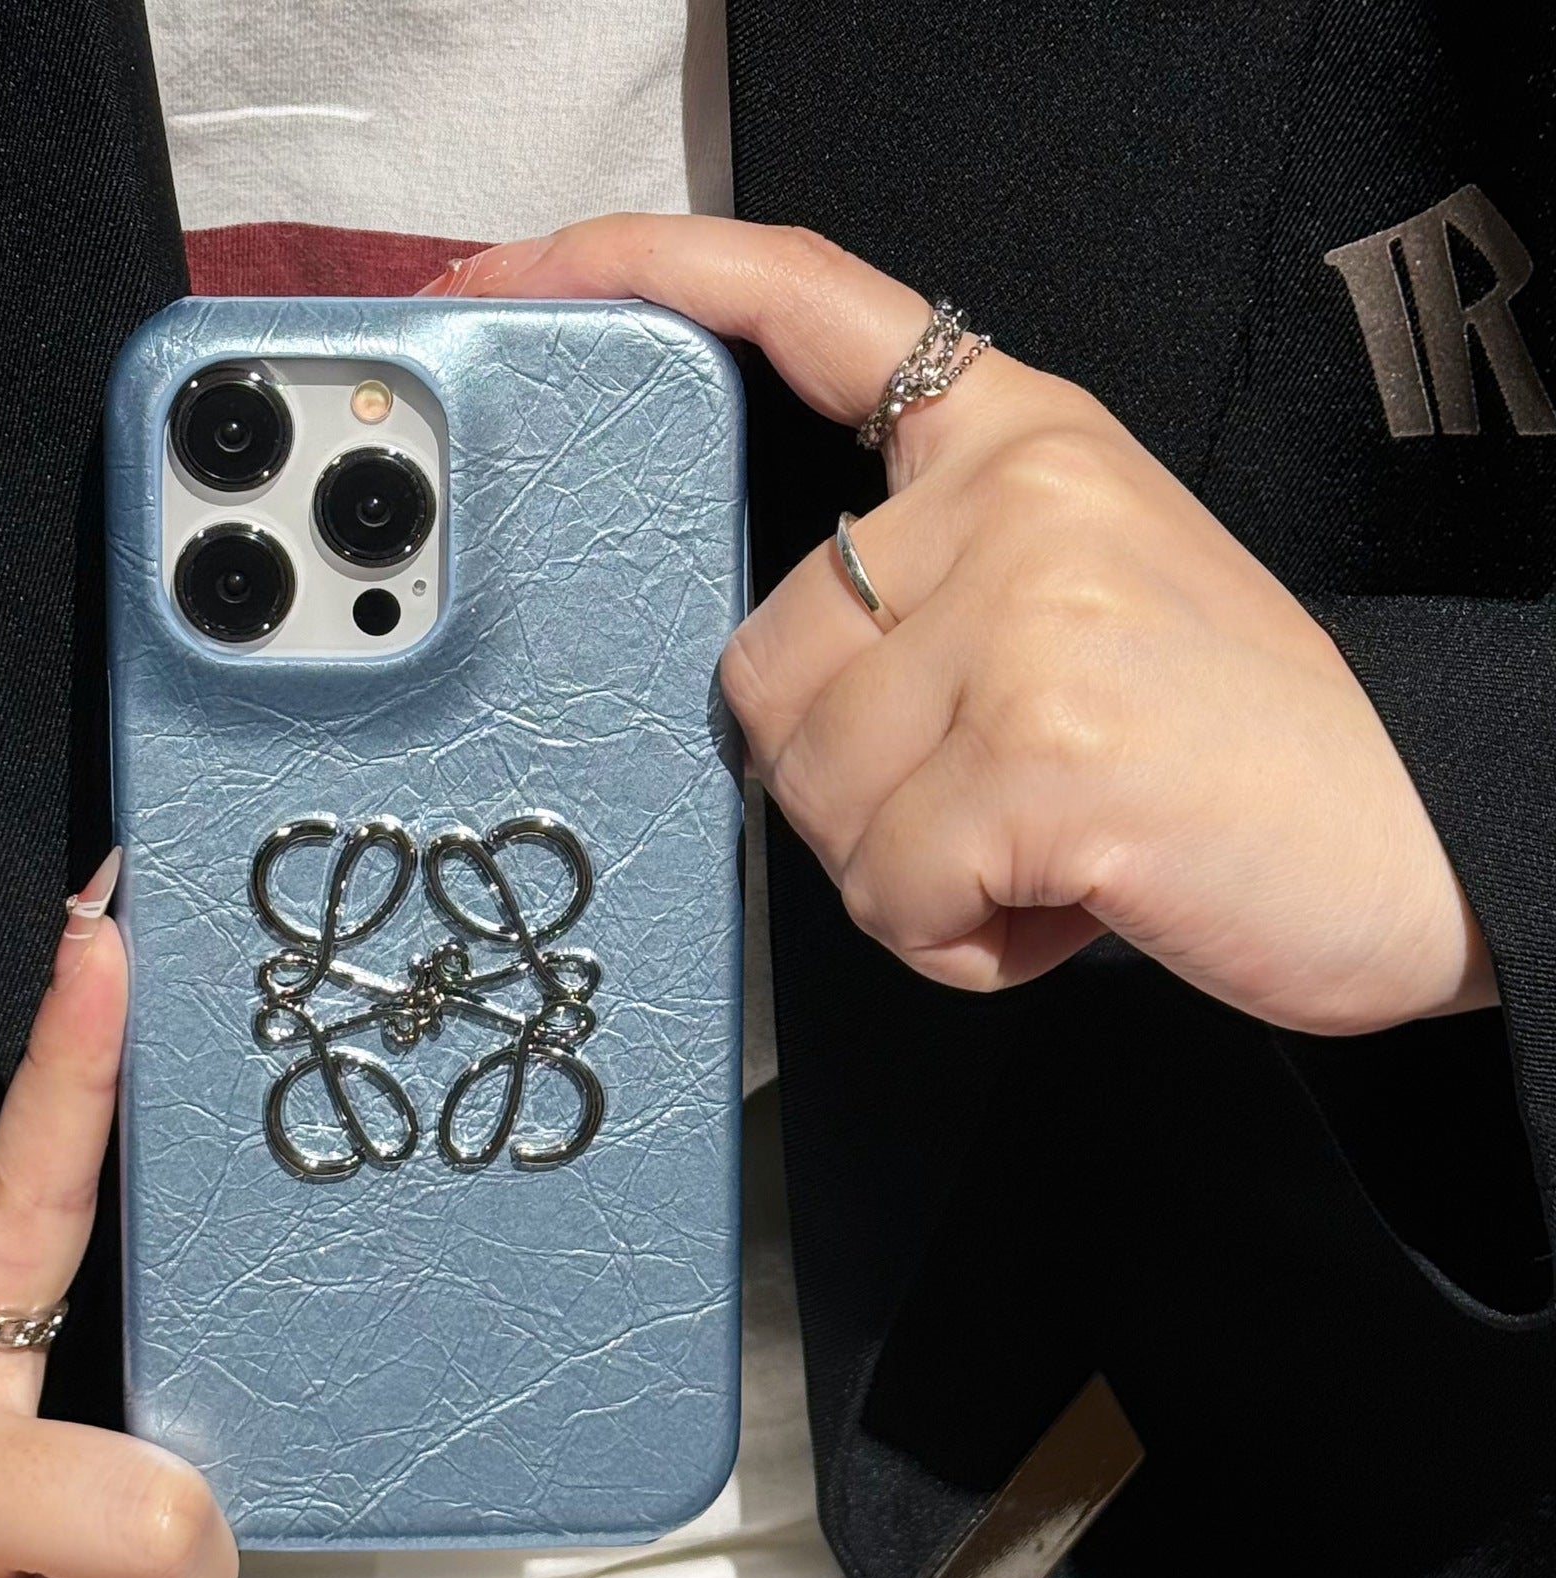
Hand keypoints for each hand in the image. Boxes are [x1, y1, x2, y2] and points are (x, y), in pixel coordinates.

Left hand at [426, 217, 1496, 1034]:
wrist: (1427, 847)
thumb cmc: (1233, 748)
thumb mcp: (1083, 600)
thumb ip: (926, 584)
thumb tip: (769, 669)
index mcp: (1020, 440)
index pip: (805, 307)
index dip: (642, 273)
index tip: (512, 276)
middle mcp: (1014, 498)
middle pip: (758, 661)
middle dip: (844, 777)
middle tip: (986, 798)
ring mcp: (1029, 614)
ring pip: (811, 792)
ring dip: (907, 868)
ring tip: (1045, 847)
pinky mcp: (1043, 748)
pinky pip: (889, 892)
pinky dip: (960, 942)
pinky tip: (1063, 903)